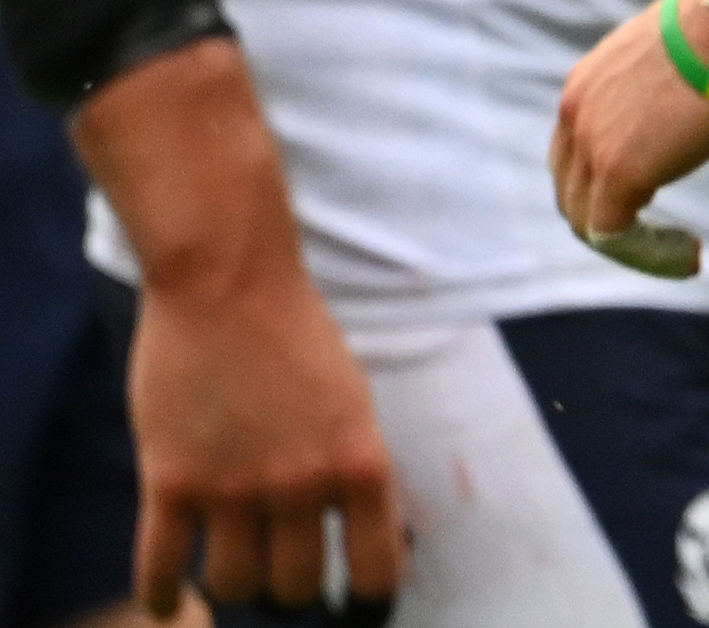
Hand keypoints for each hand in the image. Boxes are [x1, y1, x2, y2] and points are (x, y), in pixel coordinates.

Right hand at [125, 246, 401, 615]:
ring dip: (235, 585)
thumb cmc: (296, 334)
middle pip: (296, 587)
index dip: (366, 600)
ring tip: (235, 572)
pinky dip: (162, 595)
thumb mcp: (352, 400)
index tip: (357, 609)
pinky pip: (161, 567)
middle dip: (292, 591)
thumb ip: (351, 464)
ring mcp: (234, 488)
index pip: (375, 569)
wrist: (228, 285)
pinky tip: (167, 603)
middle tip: (284, 582)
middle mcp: (301, 486)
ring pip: (235, 584)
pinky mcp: (172, 482)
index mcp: (360, 463)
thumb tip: (360, 526)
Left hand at [546, 0, 708, 269]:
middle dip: (609, 218)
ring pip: (587, 220)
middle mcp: (574, 117)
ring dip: (631, 243)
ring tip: (679, 251)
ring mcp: (593, 146)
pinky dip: (648, 254)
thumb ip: (656, 92)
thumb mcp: (670, 58)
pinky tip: (688, 254)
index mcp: (583, 88)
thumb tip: (687, 104)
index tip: (649, 195)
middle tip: (657, 235)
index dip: (602, 184)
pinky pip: (614, 235)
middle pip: (571, 191)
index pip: (572, 154)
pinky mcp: (620, 174)